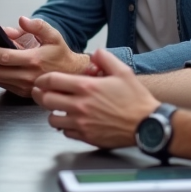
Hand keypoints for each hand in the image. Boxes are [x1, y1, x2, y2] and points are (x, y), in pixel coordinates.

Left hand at [0, 16, 88, 97]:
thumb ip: (38, 26)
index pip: (4, 56)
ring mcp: (25, 87)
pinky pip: (2, 84)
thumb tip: (22, 20)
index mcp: (34, 61)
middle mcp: (28, 76)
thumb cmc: (61, 54)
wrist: (71, 75)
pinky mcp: (23, 93)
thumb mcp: (53, 35)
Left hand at [31, 49, 159, 148]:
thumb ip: (105, 58)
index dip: (43, 79)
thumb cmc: (136, 100)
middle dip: (42, 95)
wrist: (147, 124)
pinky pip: (65, 132)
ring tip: (59, 108)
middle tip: (44, 93)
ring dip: (53, 112)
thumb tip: (94, 54)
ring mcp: (82, 123)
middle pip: (46, 99)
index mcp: (87, 87)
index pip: (52, 80)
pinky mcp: (86, 137)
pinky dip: (65, 126)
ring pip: (52, 119)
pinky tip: (72, 121)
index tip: (42, 80)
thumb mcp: (123, 71)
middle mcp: (81, 105)